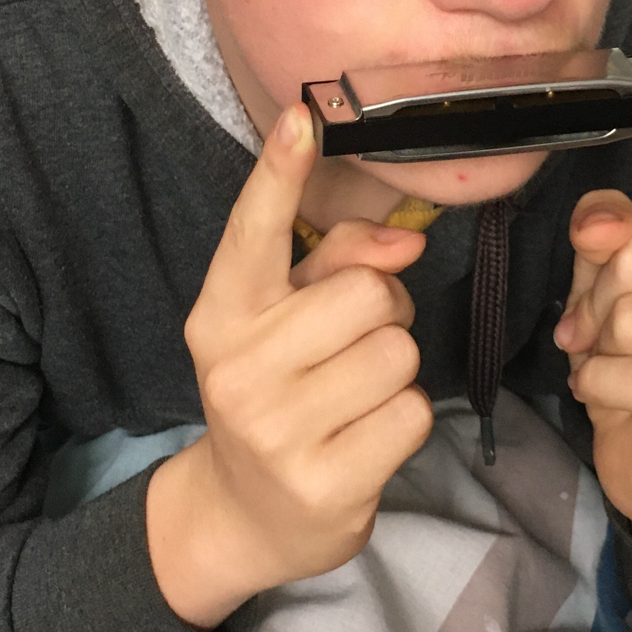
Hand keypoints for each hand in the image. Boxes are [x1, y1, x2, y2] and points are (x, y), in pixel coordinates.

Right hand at [145, 103, 432, 627]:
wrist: (245, 515)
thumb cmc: (276, 394)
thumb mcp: (280, 325)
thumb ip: (335, 263)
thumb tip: (407, 239)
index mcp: (221, 314)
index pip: (252, 231)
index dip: (279, 171)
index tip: (302, 116)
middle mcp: (237, 367)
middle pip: (367, 291)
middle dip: (384, 310)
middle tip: (354, 344)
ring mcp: (278, 429)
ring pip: (398, 351)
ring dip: (396, 367)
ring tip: (357, 392)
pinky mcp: (326, 480)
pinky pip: (411, 412)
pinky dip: (403, 419)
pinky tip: (366, 437)